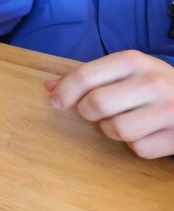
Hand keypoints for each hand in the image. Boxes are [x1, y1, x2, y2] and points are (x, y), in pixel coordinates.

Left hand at [45, 50, 173, 157]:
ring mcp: (169, 110)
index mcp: (133, 61)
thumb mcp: (124, 70)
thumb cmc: (152, 84)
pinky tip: (146, 132)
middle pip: (97, 104)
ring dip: (112, 130)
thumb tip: (49, 88)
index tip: (56, 102)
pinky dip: (135, 145)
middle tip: (95, 112)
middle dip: (88, 112)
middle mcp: (152, 82)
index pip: (86, 76)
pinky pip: (138, 149)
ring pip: (116, 130)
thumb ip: (89, 76)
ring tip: (124, 120)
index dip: (64, 92)